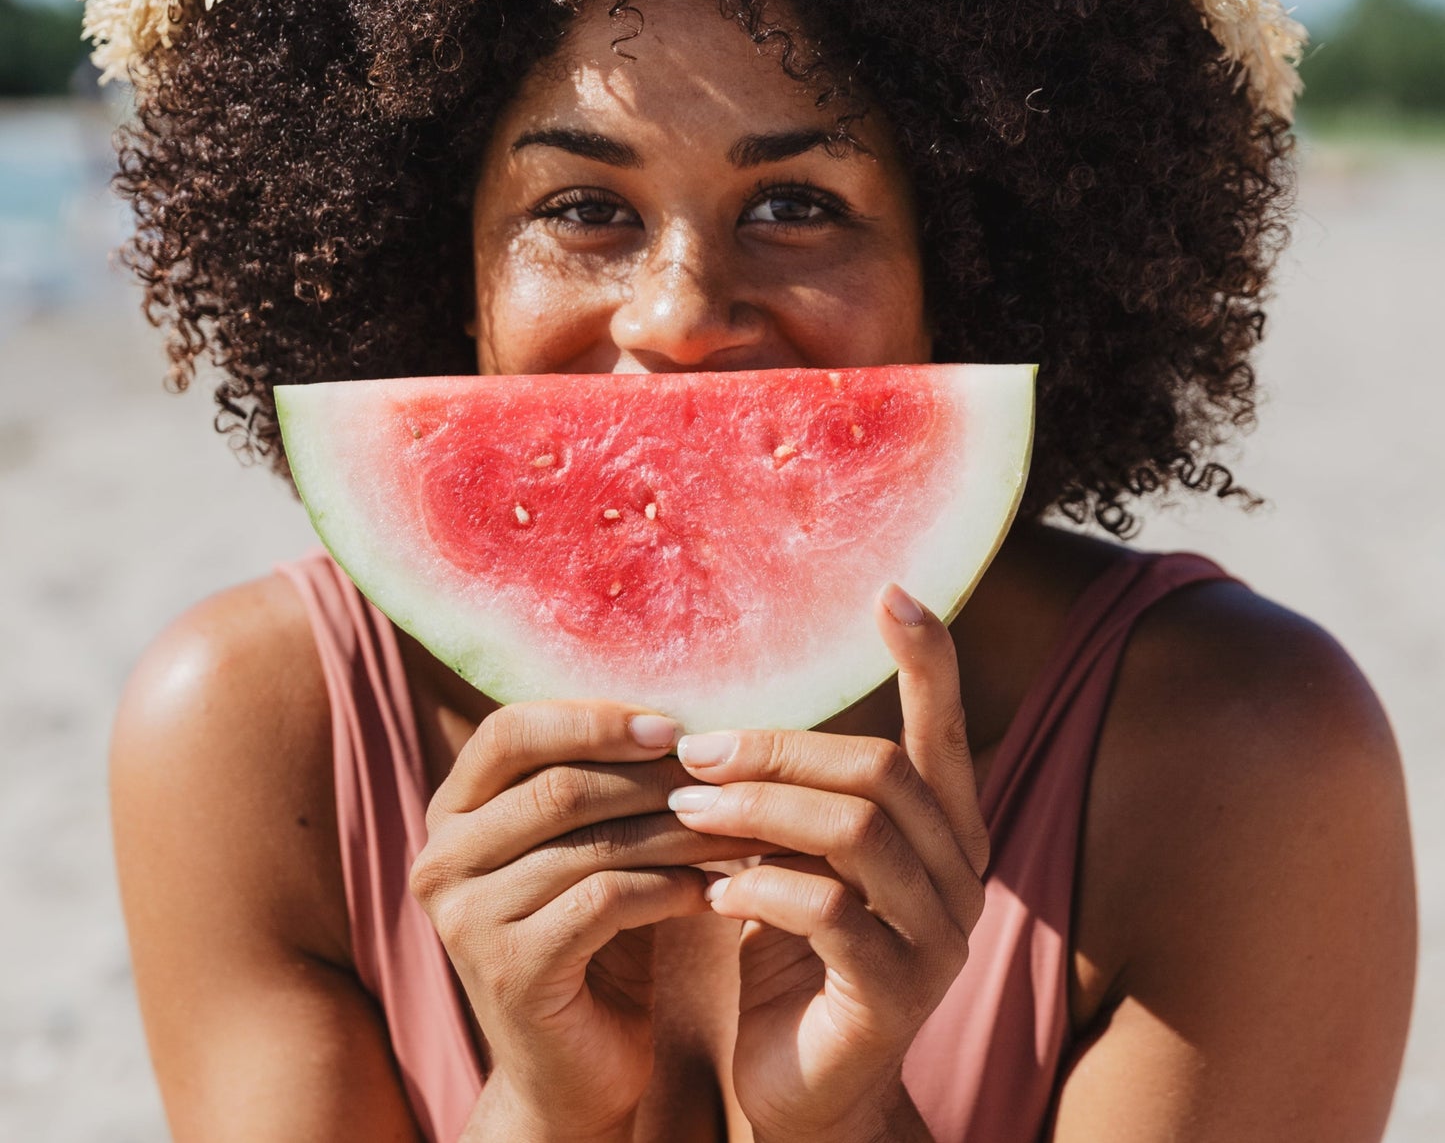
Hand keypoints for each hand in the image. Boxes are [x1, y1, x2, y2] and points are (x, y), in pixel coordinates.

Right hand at [408, 700, 760, 1141]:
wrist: (573, 1070)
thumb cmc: (590, 936)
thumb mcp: (582, 843)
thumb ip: (598, 777)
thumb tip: (674, 710)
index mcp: (452, 813)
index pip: (509, 731)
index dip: (591, 719)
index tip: (669, 725)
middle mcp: (441, 859)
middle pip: (557, 784)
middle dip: (651, 778)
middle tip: (723, 778)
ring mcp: (466, 918)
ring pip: (590, 841)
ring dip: (678, 831)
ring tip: (738, 828)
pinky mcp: (510, 970)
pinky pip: (606, 900)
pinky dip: (670, 888)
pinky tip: (712, 890)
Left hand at [668, 584, 989, 1142]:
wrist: (794, 1089)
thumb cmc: (785, 955)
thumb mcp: (788, 860)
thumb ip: (786, 797)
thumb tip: (716, 720)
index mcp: (940, 834)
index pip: (946, 731)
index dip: (929, 660)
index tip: (893, 591)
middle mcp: (960, 878)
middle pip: (882, 771)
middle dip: (781, 750)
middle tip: (695, 752)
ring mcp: (938, 941)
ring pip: (857, 833)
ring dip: (759, 811)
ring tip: (687, 811)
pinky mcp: (897, 997)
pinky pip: (831, 912)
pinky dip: (761, 888)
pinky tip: (710, 892)